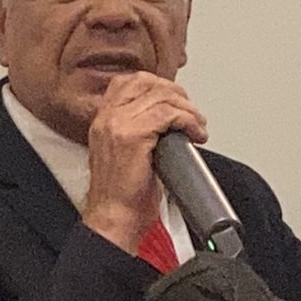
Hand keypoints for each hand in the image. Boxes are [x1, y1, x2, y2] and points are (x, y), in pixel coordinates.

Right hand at [81, 71, 206, 253]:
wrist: (114, 219)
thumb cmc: (122, 196)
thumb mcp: (123, 154)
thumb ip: (136, 131)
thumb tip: (166, 122)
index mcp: (103, 119)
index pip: (128, 81)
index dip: (157, 85)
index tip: (175, 99)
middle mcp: (107, 118)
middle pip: (147, 83)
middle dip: (177, 94)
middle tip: (191, 112)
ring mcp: (118, 125)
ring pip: (161, 96)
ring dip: (188, 108)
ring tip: (197, 125)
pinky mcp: (133, 136)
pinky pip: (169, 114)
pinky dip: (189, 120)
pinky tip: (195, 133)